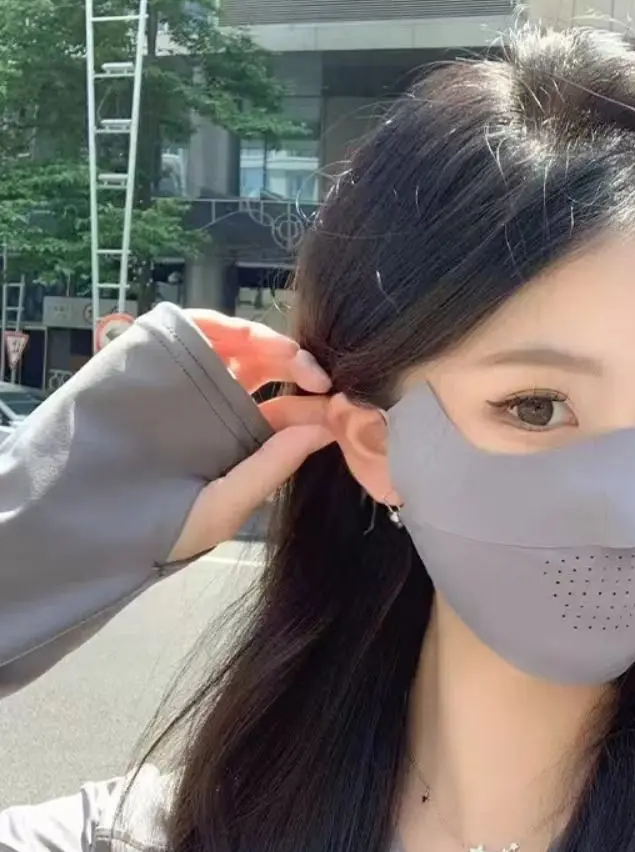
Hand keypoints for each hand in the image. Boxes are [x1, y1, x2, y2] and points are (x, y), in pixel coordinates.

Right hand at [167, 311, 335, 562]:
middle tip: (317, 376)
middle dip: (294, 363)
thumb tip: (324, 429)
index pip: (283, 407)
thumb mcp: (225, 503)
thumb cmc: (158, 527)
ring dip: (265, 340)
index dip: (310, 400)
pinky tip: (245, 338)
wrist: (83, 523)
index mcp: (237, 435)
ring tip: (289, 356)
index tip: (335, 402)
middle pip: (264, 366)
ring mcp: (184, 376)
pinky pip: (193, 327)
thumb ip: (272, 467)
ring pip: (234, 342)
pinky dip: (220, 324)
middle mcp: (215, 401)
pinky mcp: (153, 355)